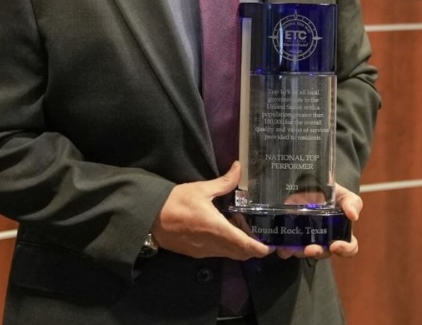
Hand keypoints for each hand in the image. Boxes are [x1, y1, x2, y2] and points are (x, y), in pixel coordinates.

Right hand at [151, 161, 273, 260]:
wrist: (150, 217)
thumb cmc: (177, 201)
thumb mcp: (202, 189)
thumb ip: (224, 182)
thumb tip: (239, 167)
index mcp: (217, 229)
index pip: (245, 246)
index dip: (260, 248)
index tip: (270, 245)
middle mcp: (213, 245)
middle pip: (240, 254)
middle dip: (252, 247)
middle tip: (257, 231)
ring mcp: (204, 251)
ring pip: (229, 254)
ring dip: (238, 246)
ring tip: (240, 227)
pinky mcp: (196, 253)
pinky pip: (217, 253)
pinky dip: (226, 246)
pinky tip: (223, 230)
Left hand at [276, 183, 361, 260]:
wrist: (307, 183)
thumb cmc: (329, 192)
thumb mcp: (343, 194)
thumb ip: (352, 202)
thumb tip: (354, 216)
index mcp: (340, 231)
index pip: (349, 248)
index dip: (344, 250)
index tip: (335, 246)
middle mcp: (325, 238)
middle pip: (324, 253)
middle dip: (317, 253)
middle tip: (310, 249)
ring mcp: (308, 238)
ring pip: (305, 253)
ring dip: (300, 253)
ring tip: (294, 247)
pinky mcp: (292, 235)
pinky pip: (289, 249)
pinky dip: (285, 250)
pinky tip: (283, 247)